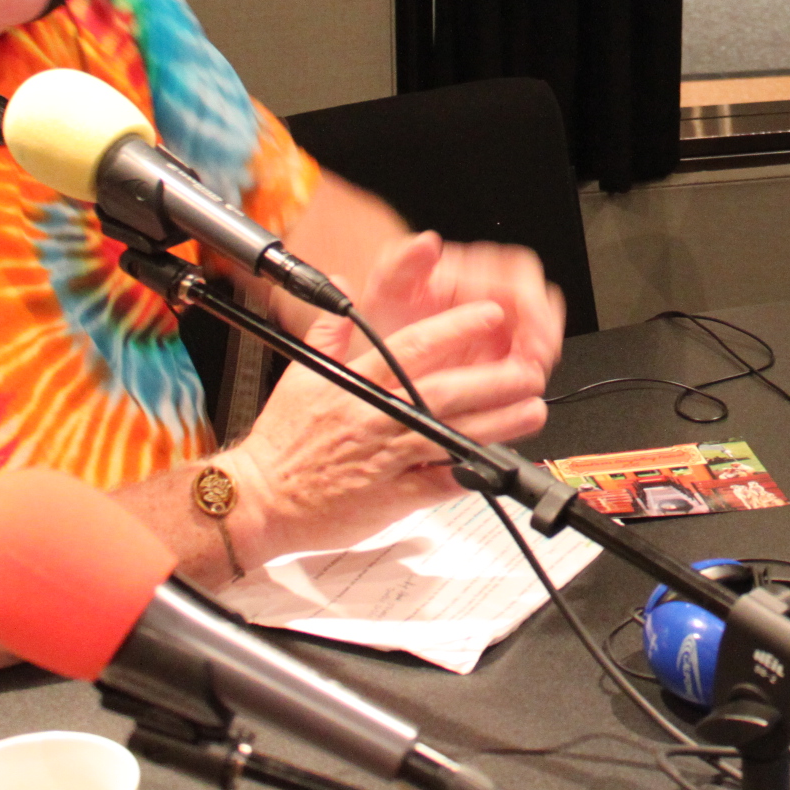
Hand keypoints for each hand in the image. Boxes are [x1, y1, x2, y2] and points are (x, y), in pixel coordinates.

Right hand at [226, 297, 549, 561]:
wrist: (259, 499)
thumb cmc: (282, 441)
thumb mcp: (302, 375)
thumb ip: (331, 333)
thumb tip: (341, 289)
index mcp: (357, 383)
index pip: (413, 347)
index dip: (455, 329)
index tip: (488, 315)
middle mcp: (378, 417)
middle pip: (445, 391)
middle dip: (492, 379)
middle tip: (527, 367)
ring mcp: (388, 457)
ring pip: (452, 434)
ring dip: (497, 423)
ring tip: (531, 410)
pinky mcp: (393, 496)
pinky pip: (439, 481)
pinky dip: (469, 472)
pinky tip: (498, 462)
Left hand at [353, 233, 564, 375]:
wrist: (374, 348)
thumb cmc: (385, 312)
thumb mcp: (386, 287)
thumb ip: (404, 262)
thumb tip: (427, 243)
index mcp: (476, 271)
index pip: (522, 274)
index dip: (533, 302)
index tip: (530, 327)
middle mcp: (495, 296)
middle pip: (544, 305)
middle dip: (544, 333)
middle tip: (535, 359)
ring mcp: (502, 329)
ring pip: (543, 338)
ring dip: (539, 358)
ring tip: (524, 379)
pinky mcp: (501, 359)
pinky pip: (528, 367)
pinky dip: (526, 380)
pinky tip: (514, 393)